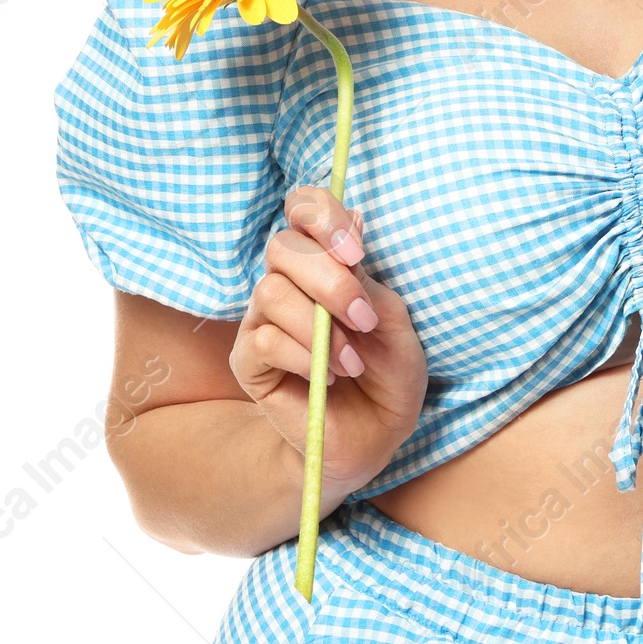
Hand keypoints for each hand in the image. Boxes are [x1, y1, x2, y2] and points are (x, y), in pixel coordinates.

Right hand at [231, 186, 428, 494]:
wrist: (376, 434)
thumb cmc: (389, 372)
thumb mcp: (393, 321)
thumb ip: (367, 276)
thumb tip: (355, 220)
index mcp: (322, 261)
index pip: (302, 209)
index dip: (321, 215)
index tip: (356, 250)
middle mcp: (287, 282)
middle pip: (283, 247)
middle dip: (329, 279)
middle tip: (364, 317)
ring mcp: (262, 320)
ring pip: (271, 292)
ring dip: (321, 327)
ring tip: (353, 362)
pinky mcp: (249, 361)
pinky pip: (265, 340)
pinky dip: (304, 357)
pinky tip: (328, 378)